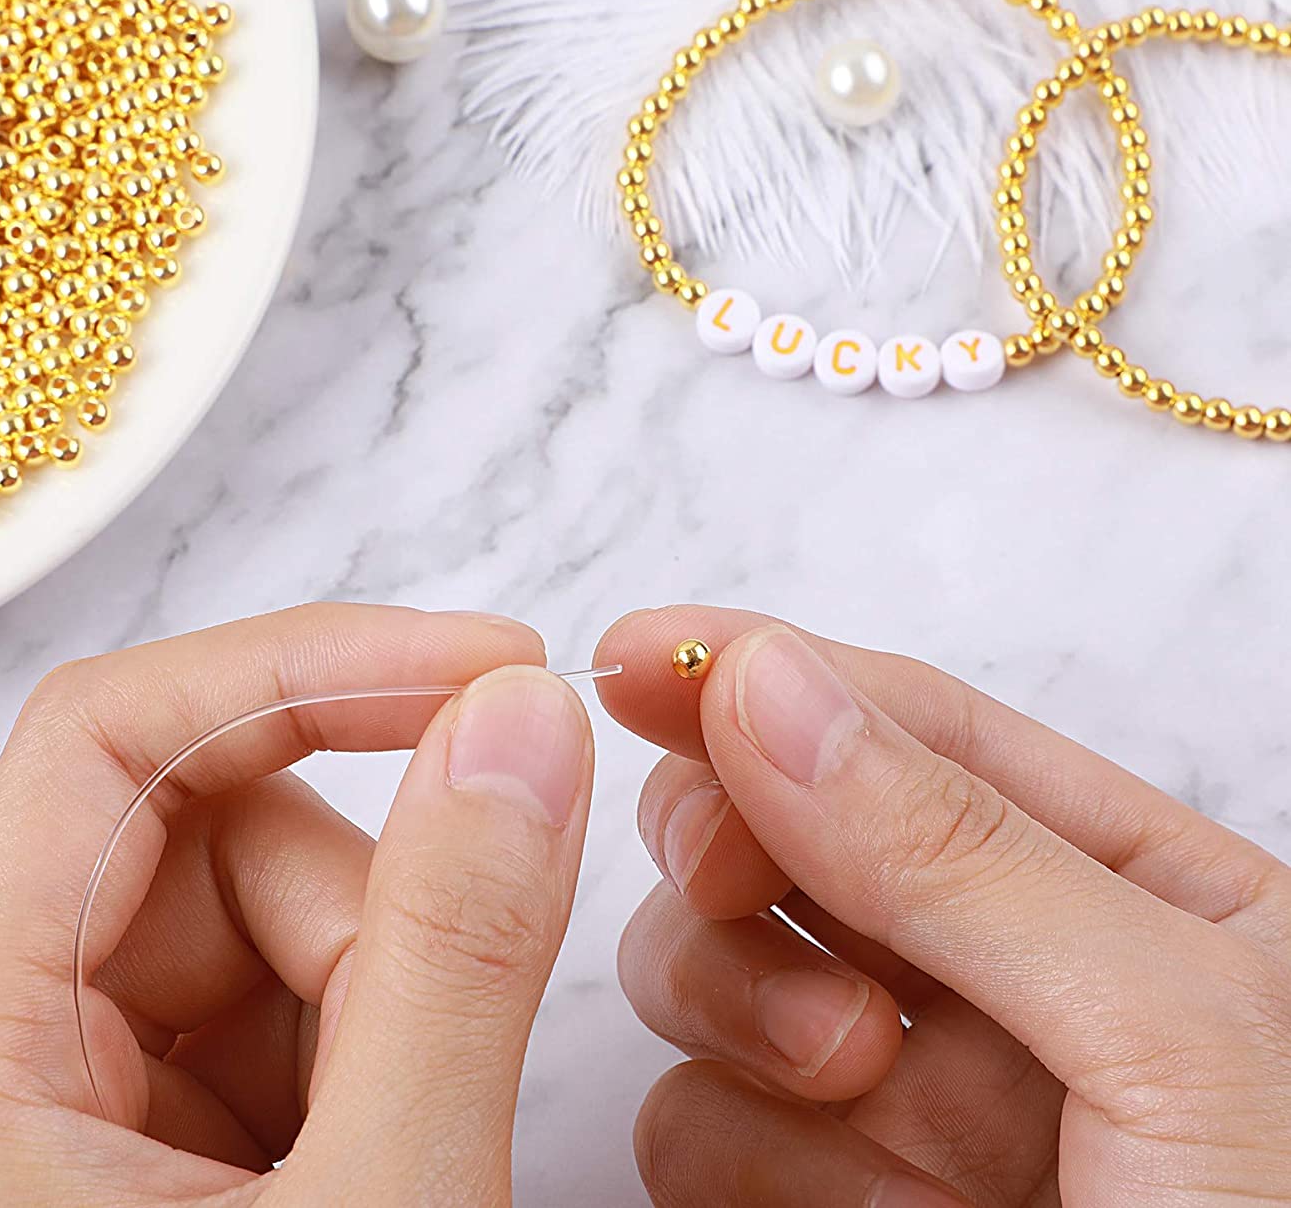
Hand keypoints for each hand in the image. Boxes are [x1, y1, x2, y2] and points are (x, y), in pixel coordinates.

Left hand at [0, 603, 592, 1206]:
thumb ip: (456, 953)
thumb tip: (522, 718)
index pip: (110, 740)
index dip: (303, 666)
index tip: (486, 663)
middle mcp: (1, 1062)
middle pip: (205, 828)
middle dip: (367, 891)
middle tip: (449, 1028)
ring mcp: (86, 1103)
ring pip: (271, 910)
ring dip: (384, 980)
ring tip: (406, 1141)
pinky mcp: (167, 1141)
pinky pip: (298, 997)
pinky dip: (379, 1037)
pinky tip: (391, 1151)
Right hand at [598, 605, 1290, 1206]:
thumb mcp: (1179, 1038)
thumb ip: (963, 849)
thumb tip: (762, 680)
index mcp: (1129, 891)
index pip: (905, 720)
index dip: (761, 670)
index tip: (629, 656)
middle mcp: (1003, 978)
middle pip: (777, 827)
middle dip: (737, 846)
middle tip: (738, 881)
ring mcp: (905, 1095)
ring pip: (708, 970)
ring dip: (743, 1010)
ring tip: (852, 1084)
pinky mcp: (824, 1203)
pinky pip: (693, 1124)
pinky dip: (737, 1151)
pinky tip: (840, 1198)